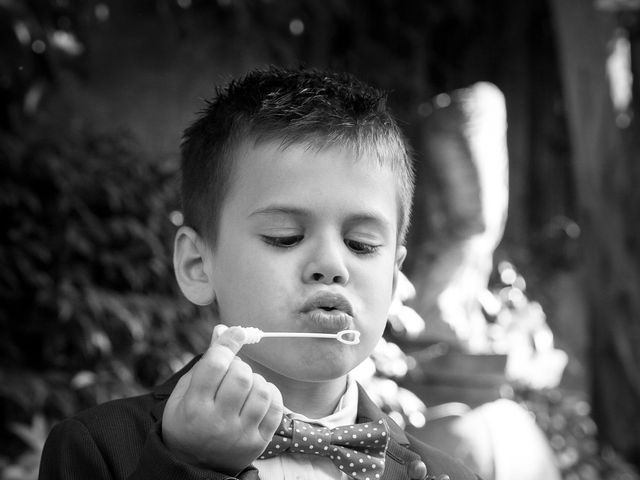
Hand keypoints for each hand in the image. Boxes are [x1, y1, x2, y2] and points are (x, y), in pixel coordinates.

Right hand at [162, 325, 283, 473]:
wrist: (195, 467)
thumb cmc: (187, 423)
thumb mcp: (183, 395)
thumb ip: (203, 364)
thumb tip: (224, 331)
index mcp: (193, 408)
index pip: (215, 365)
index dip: (228, 343)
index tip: (238, 332)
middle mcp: (218, 423)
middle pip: (241, 376)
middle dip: (239, 365)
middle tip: (232, 371)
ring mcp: (240, 434)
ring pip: (261, 390)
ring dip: (255, 380)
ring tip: (244, 387)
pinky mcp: (258, 442)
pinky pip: (276, 407)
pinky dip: (270, 394)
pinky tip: (258, 396)